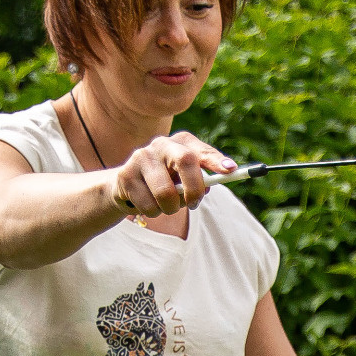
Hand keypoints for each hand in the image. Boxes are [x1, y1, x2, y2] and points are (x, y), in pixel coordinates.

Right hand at [109, 132, 233, 217]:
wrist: (125, 186)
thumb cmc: (165, 183)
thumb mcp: (184, 181)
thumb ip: (200, 182)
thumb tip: (210, 187)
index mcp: (181, 143)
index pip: (201, 151)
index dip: (216, 160)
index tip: (230, 170)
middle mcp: (162, 144)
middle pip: (186, 160)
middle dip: (194, 188)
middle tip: (194, 204)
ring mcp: (142, 156)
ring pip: (166, 193)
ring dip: (170, 208)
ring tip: (164, 205)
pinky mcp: (125, 174)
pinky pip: (148, 205)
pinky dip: (152, 212)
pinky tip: (145, 203)